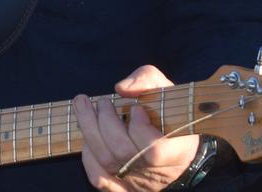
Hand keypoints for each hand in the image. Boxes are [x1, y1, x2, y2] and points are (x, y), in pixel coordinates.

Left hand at [73, 65, 200, 190]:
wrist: (168, 140)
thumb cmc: (165, 112)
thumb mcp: (164, 89)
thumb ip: (147, 80)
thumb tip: (122, 88)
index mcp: (177, 152)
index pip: (154, 151)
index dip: (140, 129)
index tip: (136, 108)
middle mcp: (156, 173)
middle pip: (124, 153)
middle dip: (106, 122)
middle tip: (103, 101)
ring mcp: (137, 182)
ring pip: (108, 163)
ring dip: (90, 131)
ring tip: (84, 107)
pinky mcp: (121, 186)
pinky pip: (98, 178)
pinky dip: (88, 156)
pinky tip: (87, 136)